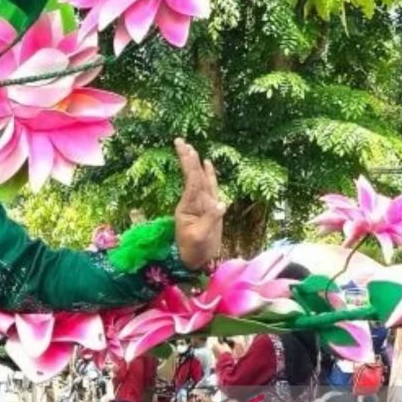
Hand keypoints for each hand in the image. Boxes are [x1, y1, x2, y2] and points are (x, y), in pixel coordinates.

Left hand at [173, 139, 224, 269]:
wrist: (198, 260)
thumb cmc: (195, 250)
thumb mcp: (200, 237)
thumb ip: (210, 220)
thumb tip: (221, 203)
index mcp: (188, 206)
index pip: (190, 181)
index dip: (189, 164)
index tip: (185, 149)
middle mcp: (194, 201)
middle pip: (192, 175)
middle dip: (187, 158)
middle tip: (180, 141)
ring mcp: (202, 203)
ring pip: (200, 179)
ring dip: (195, 164)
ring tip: (191, 148)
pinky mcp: (211, 207)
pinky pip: (210, 187)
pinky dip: (209, 175)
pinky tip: (207, 163)